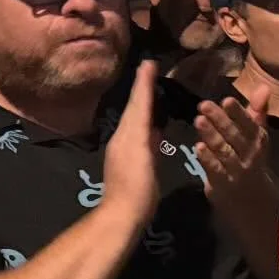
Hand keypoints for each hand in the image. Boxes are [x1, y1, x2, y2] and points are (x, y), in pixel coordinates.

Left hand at [101, 60, 160, 227]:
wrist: (122, 215)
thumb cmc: (138, 190)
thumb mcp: (146, 161)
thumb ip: (149, 138)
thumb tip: (155, 121)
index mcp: (129, 135)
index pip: (138, 103)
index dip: (144, 84)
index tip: (150, 63)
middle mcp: (124, 138)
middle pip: (134, 108)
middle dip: (142, 89)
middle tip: (151, 70)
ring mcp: (125, 149)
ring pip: (135, 119)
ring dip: (144, 103)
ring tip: (155, 90)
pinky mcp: (130, 161)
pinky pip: (139, 132)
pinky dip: (146, 121)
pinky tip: (155, 124)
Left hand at [194, 89, 273, 204]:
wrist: (251, 199)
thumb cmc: (249, 160)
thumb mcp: (255, 136)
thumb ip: (256, 111)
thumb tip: (264, 86)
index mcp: (258, 140)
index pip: (249, 124)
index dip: (239, 113)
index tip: (226, 100)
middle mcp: (250, 155)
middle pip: (235, 136)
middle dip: (220, 120)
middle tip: (203, 105)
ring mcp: (237, 170)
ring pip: (224, 151)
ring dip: (212, 136)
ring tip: (198, 121)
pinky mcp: (223, 184)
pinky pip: (215, 169)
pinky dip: (207, 159)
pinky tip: (198, 147)